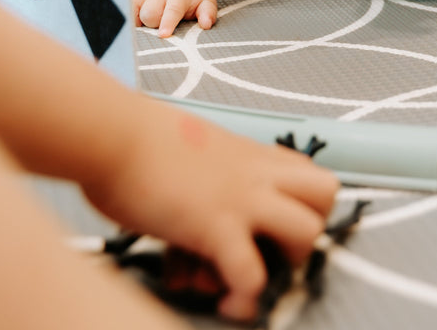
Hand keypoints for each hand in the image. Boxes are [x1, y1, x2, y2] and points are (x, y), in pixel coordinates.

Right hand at [84, 108, 339, 323]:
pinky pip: (252, 274)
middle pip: (326, 195)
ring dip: (283, 265)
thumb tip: (192, 241)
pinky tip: (225, 303)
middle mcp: (255, 175)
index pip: (309, 174)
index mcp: (250, 156)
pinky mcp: (215, 226)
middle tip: (267, 252)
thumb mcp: (187, 157)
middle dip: (305, 232)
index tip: (268, 228)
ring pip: (308, 232)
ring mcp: (241, 199)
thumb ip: (203, 190)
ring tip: (247, 278)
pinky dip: (244, 297)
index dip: (298, 207)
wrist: (110, 133)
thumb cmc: (134, 144)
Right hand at [134, 0, 218, 35]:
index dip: (167, 22)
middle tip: (161, 33)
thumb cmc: (194, 0)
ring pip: (134, 10)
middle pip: (149, 14)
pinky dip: (126, 16)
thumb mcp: (207, 4)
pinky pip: (125, 5)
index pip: (172, 11)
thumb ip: (208, 14)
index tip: (164, 35)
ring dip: (138, 23)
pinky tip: (130, 27)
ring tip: (145, 31)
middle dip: (153, 26)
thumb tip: (206, 24)